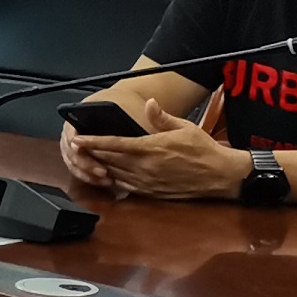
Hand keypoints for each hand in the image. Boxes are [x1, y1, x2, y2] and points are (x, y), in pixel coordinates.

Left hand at [67, 96, 247, 200]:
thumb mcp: (185, 127)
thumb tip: (149, 103)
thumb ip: (162, 117)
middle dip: (90, 153)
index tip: (77, 139)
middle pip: (109, 160)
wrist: (221, 175)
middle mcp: (146, 167)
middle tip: (75, 147)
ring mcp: (148, 182)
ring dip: (99, 167)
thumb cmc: (203, 149)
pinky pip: (125, 187)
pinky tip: (106, 174)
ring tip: (86, 159)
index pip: (115, 144)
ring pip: (114, 174)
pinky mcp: (152, 193)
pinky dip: (113, 180)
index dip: (93, 142)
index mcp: (151, 148)